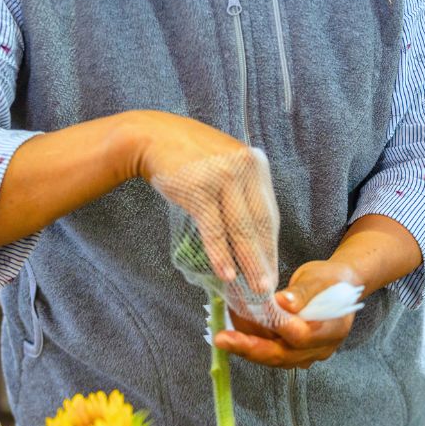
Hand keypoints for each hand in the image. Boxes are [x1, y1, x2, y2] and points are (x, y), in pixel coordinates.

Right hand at [134, 112, 277, 292]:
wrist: (153, 136)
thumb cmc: (189, 158)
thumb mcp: (224, 166)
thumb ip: (241, 192)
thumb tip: (252, 238)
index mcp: (255, 165)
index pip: (268, 214)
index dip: (270, 247)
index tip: (272, 271)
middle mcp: (244, 168)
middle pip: (259, 224)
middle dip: (264, 260)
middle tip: (268, 289)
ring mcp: (222, 177)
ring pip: (241, 229)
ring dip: (248, 263)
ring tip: (254, 289)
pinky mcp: (199, 188)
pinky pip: (214, 228)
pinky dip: (220, 254)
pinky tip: (226, 274)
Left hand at [214, 261, 359, 368]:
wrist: (339, 288)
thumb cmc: (329, 279)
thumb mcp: (319, 278)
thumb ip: (302, 292)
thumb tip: (281, 303)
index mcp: (332, 330)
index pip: (302, 336)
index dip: (277, 328)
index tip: (251, 317)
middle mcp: (319, 349)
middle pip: (282, 355)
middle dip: (249, 348)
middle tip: (222, 339)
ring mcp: (306, 355)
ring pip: (272, 357)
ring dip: (246, 347)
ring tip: (223, 335)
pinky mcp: (294, 354)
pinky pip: (270, 353)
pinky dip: (251, 344)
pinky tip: (234, 333)